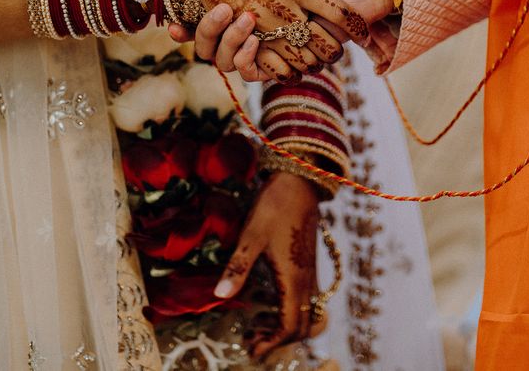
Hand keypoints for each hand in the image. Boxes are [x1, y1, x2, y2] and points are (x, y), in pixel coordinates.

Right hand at [171, 0, 389, 78]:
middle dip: (206, 34)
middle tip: (222, 12)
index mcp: (242, 0)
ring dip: (229, 48)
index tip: (173, 22)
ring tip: (246, 24)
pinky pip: (264, 74)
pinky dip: (254, 63)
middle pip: (209, 48)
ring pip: (231, 64)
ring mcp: (271, 45)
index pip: (201, 19)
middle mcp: (251, 26)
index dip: (182, 25)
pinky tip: (256, 43)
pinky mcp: (293, 58)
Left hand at [213, 173, 322, 358]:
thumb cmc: (275, 206)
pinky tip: (270, 301)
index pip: (291, 325)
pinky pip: (308, 298)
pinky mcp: (308, 262)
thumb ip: (237, 268)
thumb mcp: (251, 236)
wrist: (299, 181)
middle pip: (303, 325)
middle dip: (279, 339)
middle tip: (252, 340)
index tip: (251, 348)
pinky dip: (292, 310)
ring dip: (287, 326)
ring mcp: (310, 271)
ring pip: (308, 313)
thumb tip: (219, 296)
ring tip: (259, 324)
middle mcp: (307, 280)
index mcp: (294, 278)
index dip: (272, 342)